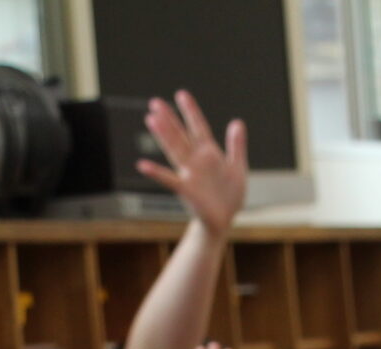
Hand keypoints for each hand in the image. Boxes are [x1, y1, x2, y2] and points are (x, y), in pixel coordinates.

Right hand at [139, 91, 248, 233]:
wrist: (224, 222)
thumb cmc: (229, 196)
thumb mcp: (238, 167)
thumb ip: (236, 145)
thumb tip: (237, 122)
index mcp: (209, 154)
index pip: (198, 127)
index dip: (190, 111)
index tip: (181, 94)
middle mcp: (196, 160)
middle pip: (181, 135)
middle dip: (169, 119)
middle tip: (154, 102)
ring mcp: (189, 174)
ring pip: (174, 150)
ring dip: (163, 136)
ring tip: (151, 119)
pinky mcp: (186, 190)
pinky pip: (169, 180)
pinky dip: (156, 173)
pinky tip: (142, 165)